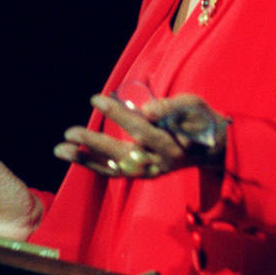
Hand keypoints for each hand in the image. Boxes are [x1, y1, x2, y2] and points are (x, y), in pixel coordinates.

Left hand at [53, 93, 228, 178]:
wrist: (215, 149)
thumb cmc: (201, 120)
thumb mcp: (193, 107)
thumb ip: (172, 107)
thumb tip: (147, 110)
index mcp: (170, 143)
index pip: (140, 128)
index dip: (117, 114)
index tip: (96, 98)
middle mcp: (157, 162)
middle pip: (121, 155)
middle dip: (94, 144)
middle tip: (69, 132)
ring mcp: (149, 172)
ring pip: (114, 169)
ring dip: (86, 161)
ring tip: (60, 150)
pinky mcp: (143, 175)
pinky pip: (116, 174)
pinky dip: (94, 167)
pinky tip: (74, 158)